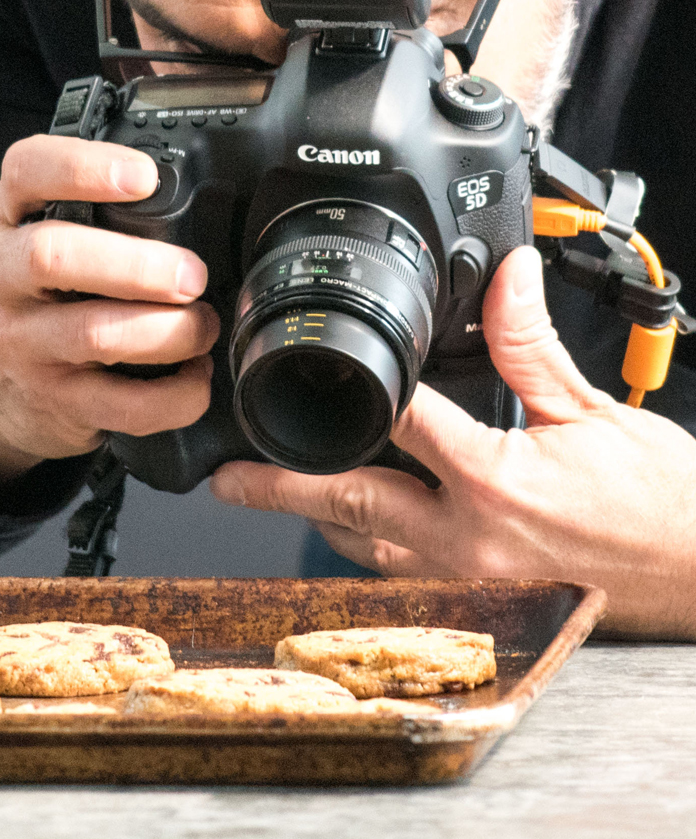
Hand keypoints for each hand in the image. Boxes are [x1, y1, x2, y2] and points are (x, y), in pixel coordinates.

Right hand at [0, 134, 218, 494]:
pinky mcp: (54, 400)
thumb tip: (200, 183)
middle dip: (137, 264)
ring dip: (167, 331)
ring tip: (202, 326)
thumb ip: (93, 207)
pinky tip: (193, 378)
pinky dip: (174, 395)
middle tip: (192, 275)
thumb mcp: (42, 237)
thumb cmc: (43, 298)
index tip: (144, 177)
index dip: (83, 168)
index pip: (25, 172)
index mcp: (8, 222)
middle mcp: (1, 278)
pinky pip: (122, 404)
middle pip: (52, 257)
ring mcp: (21, 343)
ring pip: (94, 333)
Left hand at [210, 246, 695, 638]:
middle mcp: (466, 538)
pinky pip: (396, 574)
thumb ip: (533, 347)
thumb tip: (508, 277)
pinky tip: (346, 527)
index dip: (353, 390)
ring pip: (362, 548)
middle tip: (225, 477)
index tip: (299, 372)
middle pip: (346, 503)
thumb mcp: (595, 411)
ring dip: (317, 519)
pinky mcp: (473, 600)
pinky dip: (365, 547)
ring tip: (269, 492)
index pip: (397, 421)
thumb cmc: (662, 505)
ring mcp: (464, 577)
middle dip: (279, 486)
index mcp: (495, 481)